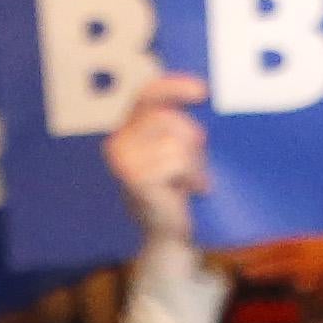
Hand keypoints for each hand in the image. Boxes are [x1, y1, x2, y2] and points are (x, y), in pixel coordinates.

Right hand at [104, 70, 209, 251]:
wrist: (167, 235)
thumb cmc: (176, 190)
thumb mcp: (175, 152)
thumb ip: (178, 127)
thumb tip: (204, 98)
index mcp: (127, 131)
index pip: (147, 95)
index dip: (174, 87)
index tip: (202, 92)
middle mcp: (118, 143)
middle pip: (167, 118)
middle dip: (192, 136)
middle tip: (200, 160)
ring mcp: (124, 161)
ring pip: (176, 141)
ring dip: (194, 162)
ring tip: (192, 182)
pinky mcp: (136, 178)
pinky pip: (177, 161)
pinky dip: (191, 175)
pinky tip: (188, 190)